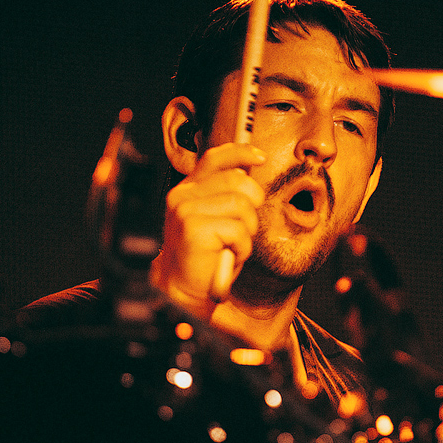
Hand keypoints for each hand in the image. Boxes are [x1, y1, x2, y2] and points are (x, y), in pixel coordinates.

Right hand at [150, 143, 265, 314]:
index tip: (260, 157)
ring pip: (242, 206)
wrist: (184, 289)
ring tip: (232, 245)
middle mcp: (183, 195)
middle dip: (252, 207)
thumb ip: (226, 195)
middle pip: (238, 181)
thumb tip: (248, 173)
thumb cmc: (207, 256)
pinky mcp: (193, 228)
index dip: (240, 152)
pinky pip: (238, 230)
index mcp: (189, 190)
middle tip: (242, 229)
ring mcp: (186, 210)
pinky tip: (227, 255)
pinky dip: (241, 247)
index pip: (215, 158)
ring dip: (247, 232)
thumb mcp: (217, 219)